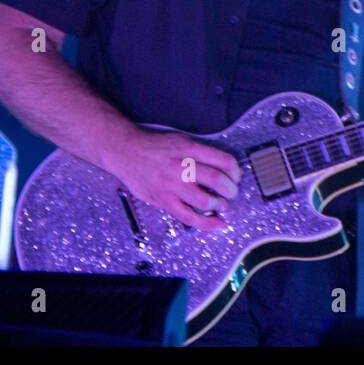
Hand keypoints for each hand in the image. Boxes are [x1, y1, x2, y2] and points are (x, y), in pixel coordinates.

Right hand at [107, 127, 241, 231]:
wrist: (126, 152)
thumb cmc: (155, 146)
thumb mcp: (181, 140)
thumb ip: (201, 152)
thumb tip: (223, 167)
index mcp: (190, 149)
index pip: (223, 160)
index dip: (236, 171)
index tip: (237, 177)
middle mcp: (183, 167)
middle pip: (217, 180)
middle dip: (231, 190)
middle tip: (232, 192)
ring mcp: (173, 186)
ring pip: (205, 200)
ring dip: (220, 205)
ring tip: (222, 205)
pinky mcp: (164, 200)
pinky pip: (188, 216)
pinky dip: (206, 223)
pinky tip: (216, 224)